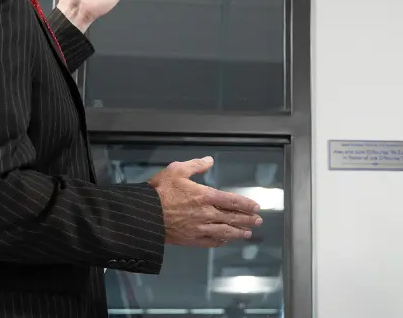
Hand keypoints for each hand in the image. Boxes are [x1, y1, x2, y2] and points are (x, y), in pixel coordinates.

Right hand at [148, 156, 263, 247]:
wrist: (144, 215)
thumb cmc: (159, 191)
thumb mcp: (176, 170)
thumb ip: (196, 165)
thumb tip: (210, 160)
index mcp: (204, 196)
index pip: (232, 201)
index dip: (246, 204)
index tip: (256, 207)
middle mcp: (206, 214)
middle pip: (232, 218)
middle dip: (247, 220)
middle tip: (258, 221)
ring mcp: (199, 229)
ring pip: (224, 232)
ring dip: (238, 233)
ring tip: (247, 234)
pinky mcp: (191, 240)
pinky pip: (210, 242)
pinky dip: (221, 241)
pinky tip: (226, 241)